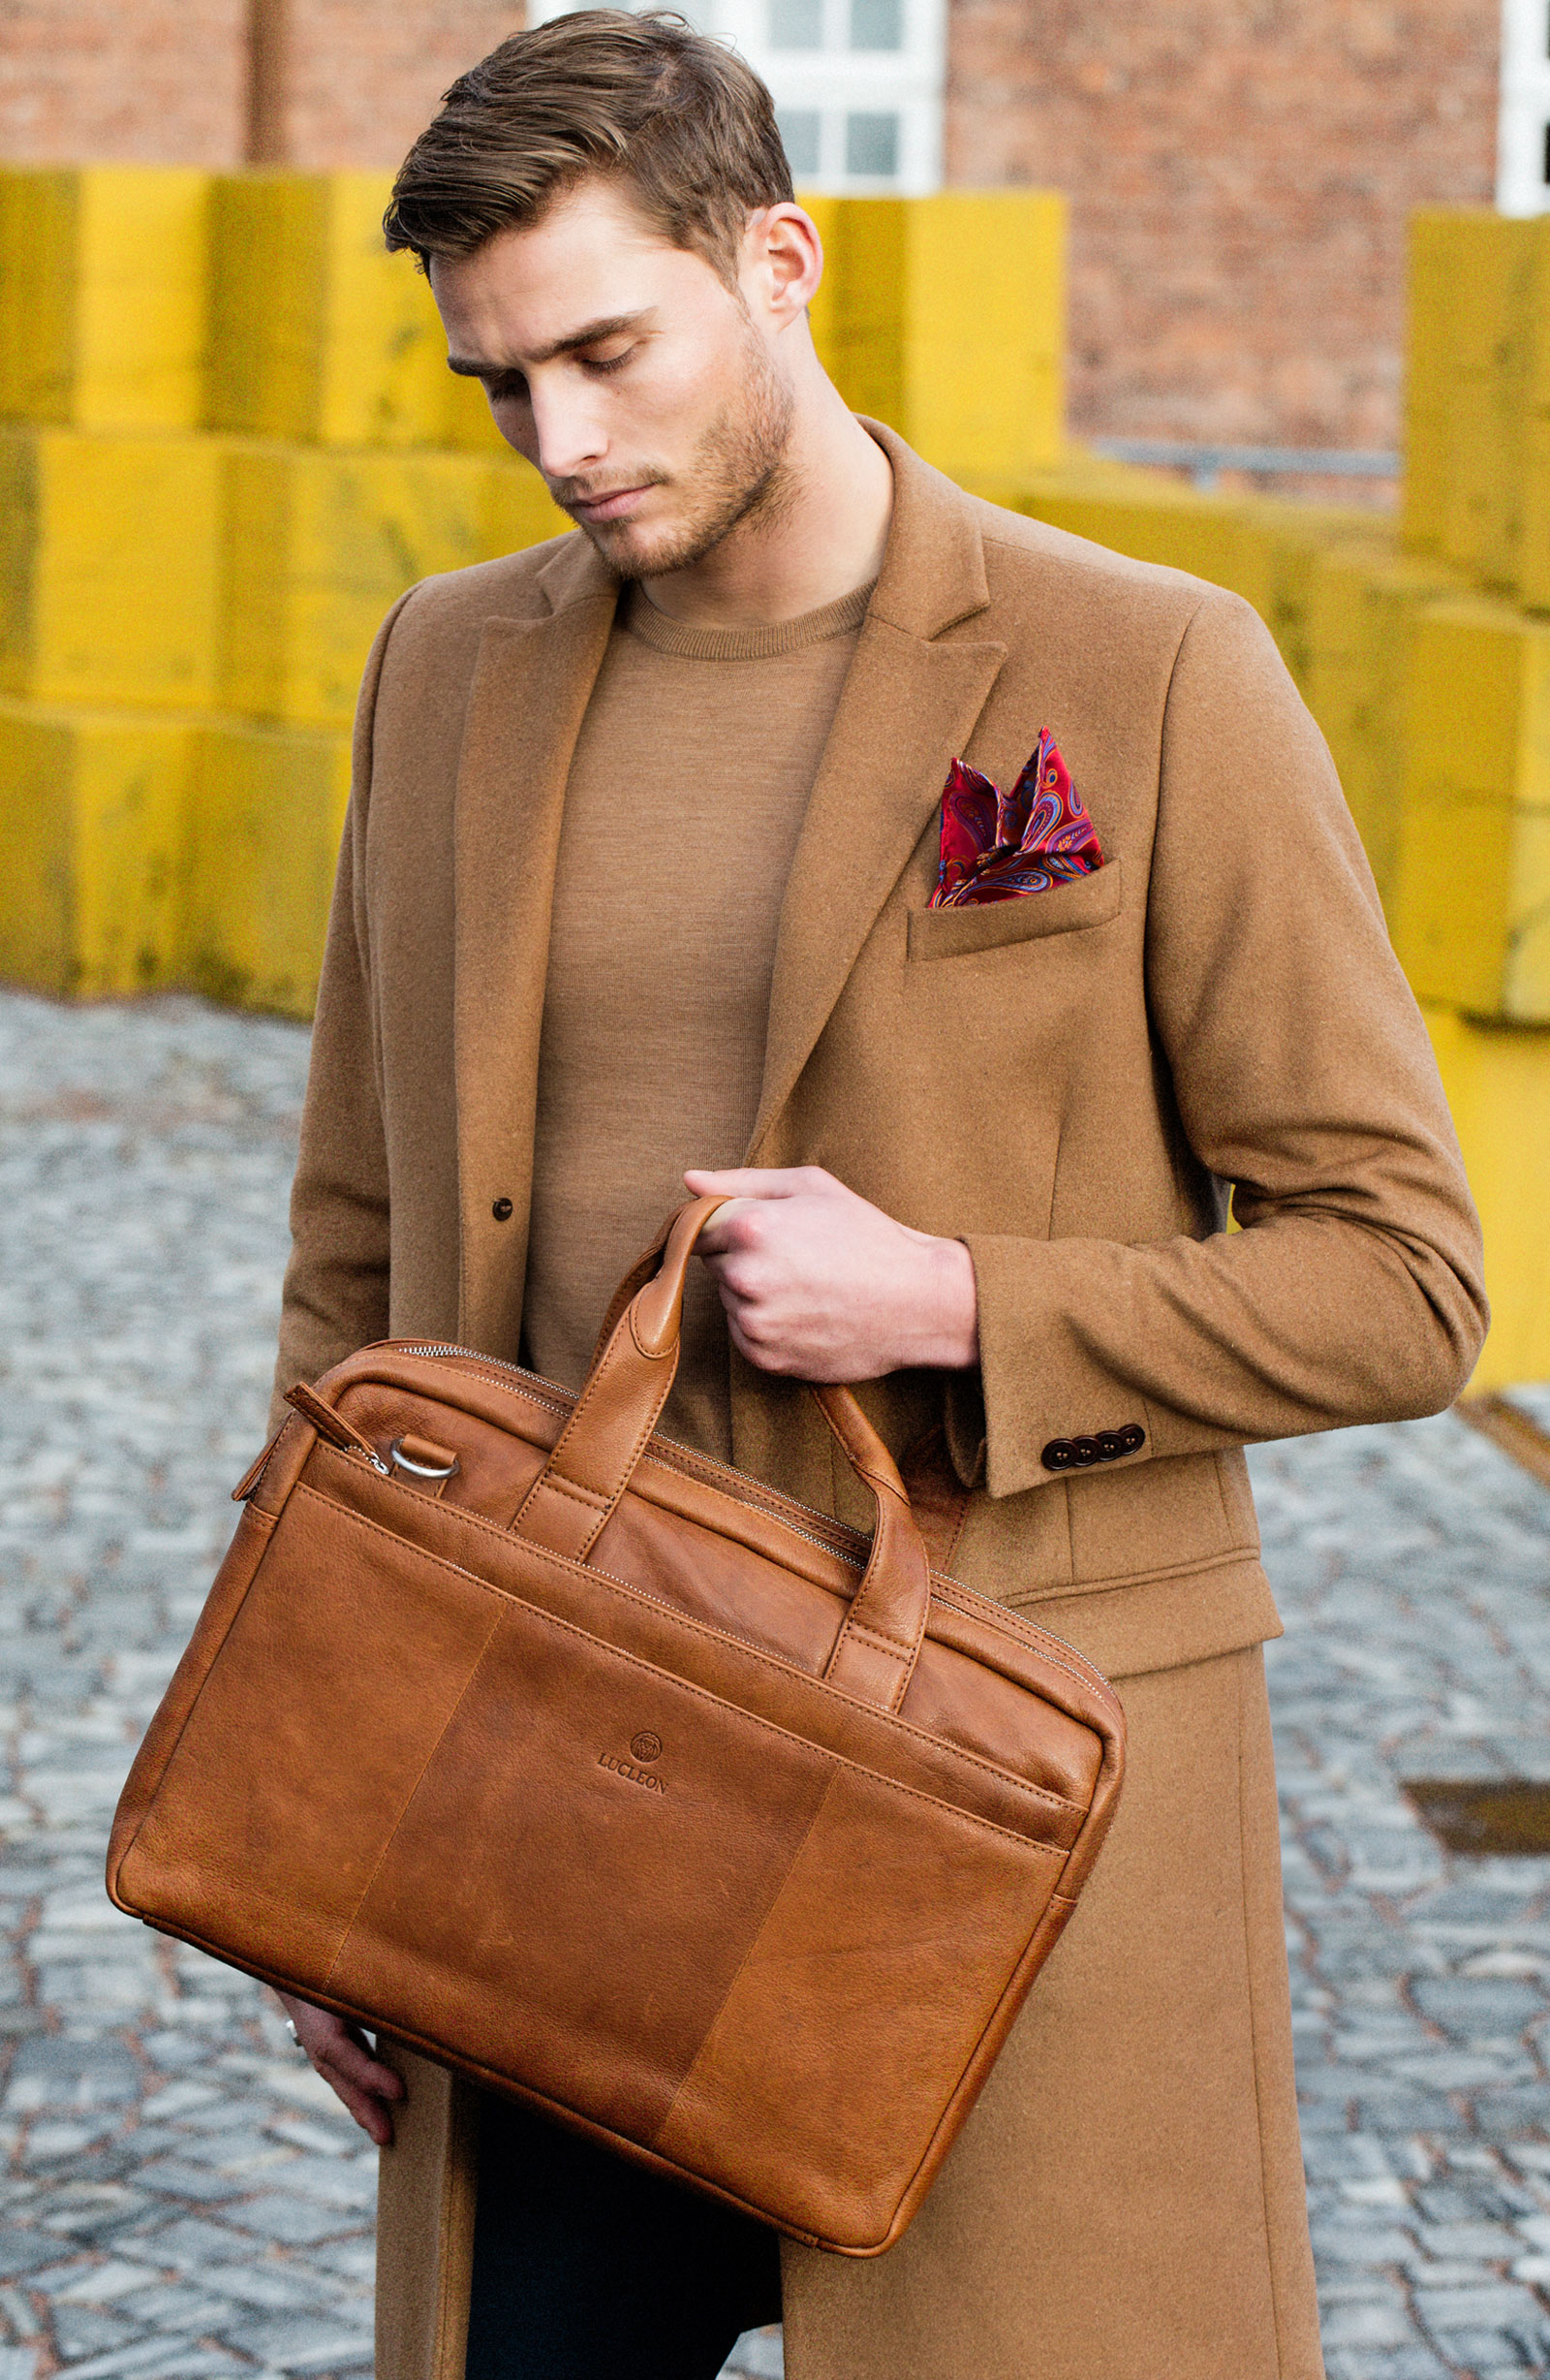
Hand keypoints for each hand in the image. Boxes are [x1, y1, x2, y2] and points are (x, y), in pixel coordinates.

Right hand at [275, 1990, 405, 2147]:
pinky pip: (347, 2082)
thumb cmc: (329, 1975)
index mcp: (325, 2032)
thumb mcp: (348, 1984)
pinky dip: (361, 2099)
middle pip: (347, 2087)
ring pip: (346, 2090)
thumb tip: (409, 2001)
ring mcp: (324, 2056)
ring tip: (383, 2135)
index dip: (375, 2079)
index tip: (400, 2092)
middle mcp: (322, 2049)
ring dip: (365, 2112)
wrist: (295, 1972)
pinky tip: (375, 2111)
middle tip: (388, 2137)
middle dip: (368, 2113)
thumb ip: (374, 1995)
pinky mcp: (331, 2056)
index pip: (351, 2061)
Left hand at [684, 1166, 977, 1380]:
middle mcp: (744, 1277)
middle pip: (716, 1264)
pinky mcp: (764, 1357)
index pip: (700, 1226)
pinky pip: (746, 1333)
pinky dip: (768, 1324)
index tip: (766, 1231)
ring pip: (730, 1300)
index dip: (732, 1226)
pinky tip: (808, 1312)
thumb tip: (689, 1181)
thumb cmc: (868, 1235)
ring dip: (755, 1293)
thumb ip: (743, 1181)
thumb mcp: (812, 1187)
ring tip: (807, 1286)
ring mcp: (754, 1321)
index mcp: (751, 1227)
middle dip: (745, 1258)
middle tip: (799, 1258)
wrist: (917, 1301)